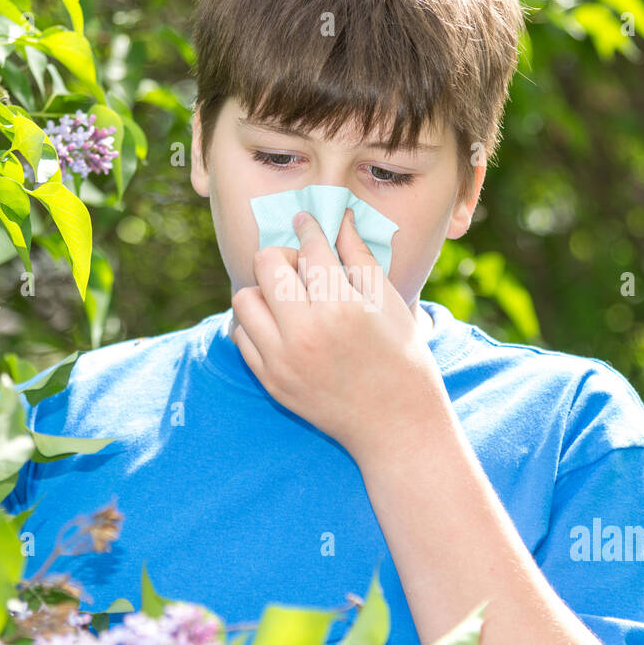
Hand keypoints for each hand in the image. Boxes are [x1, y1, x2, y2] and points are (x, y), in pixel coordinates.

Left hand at [230, 207, 448, 459]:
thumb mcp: (389, 303)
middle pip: (267, 265)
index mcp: (341, 308)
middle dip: (284, 256)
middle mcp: (305, 333)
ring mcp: (282, 360)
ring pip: (244, 298)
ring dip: (264, 290)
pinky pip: (241, 335)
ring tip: (290, 299)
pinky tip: (283, 326)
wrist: (396, 425)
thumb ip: (359, 257)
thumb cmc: (402, 358)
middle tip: (303, 268)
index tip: (305, 220)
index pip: (311, 250)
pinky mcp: (270, 381)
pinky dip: (257, 324)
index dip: (309, 228)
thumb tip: (341, 219)